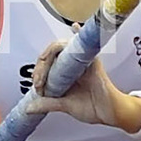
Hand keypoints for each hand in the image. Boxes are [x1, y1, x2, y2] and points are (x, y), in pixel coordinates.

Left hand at [26, 41, 140, 131]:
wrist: (110, 112)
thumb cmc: (94, 107)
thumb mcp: (65, 105)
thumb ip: (47, 104)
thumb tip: (29, 108)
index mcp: (66, 74)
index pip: (47, 64)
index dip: (38, 73)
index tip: (37, 87)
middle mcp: (73, 65)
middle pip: (51, 54)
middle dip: (40, 66)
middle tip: (38, 80)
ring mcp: (83, 61)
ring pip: (62, 48)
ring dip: (50, 54)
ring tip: (44, 64)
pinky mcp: (92, 60)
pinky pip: (85, 43)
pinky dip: (80, 34)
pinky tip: (75, 27)